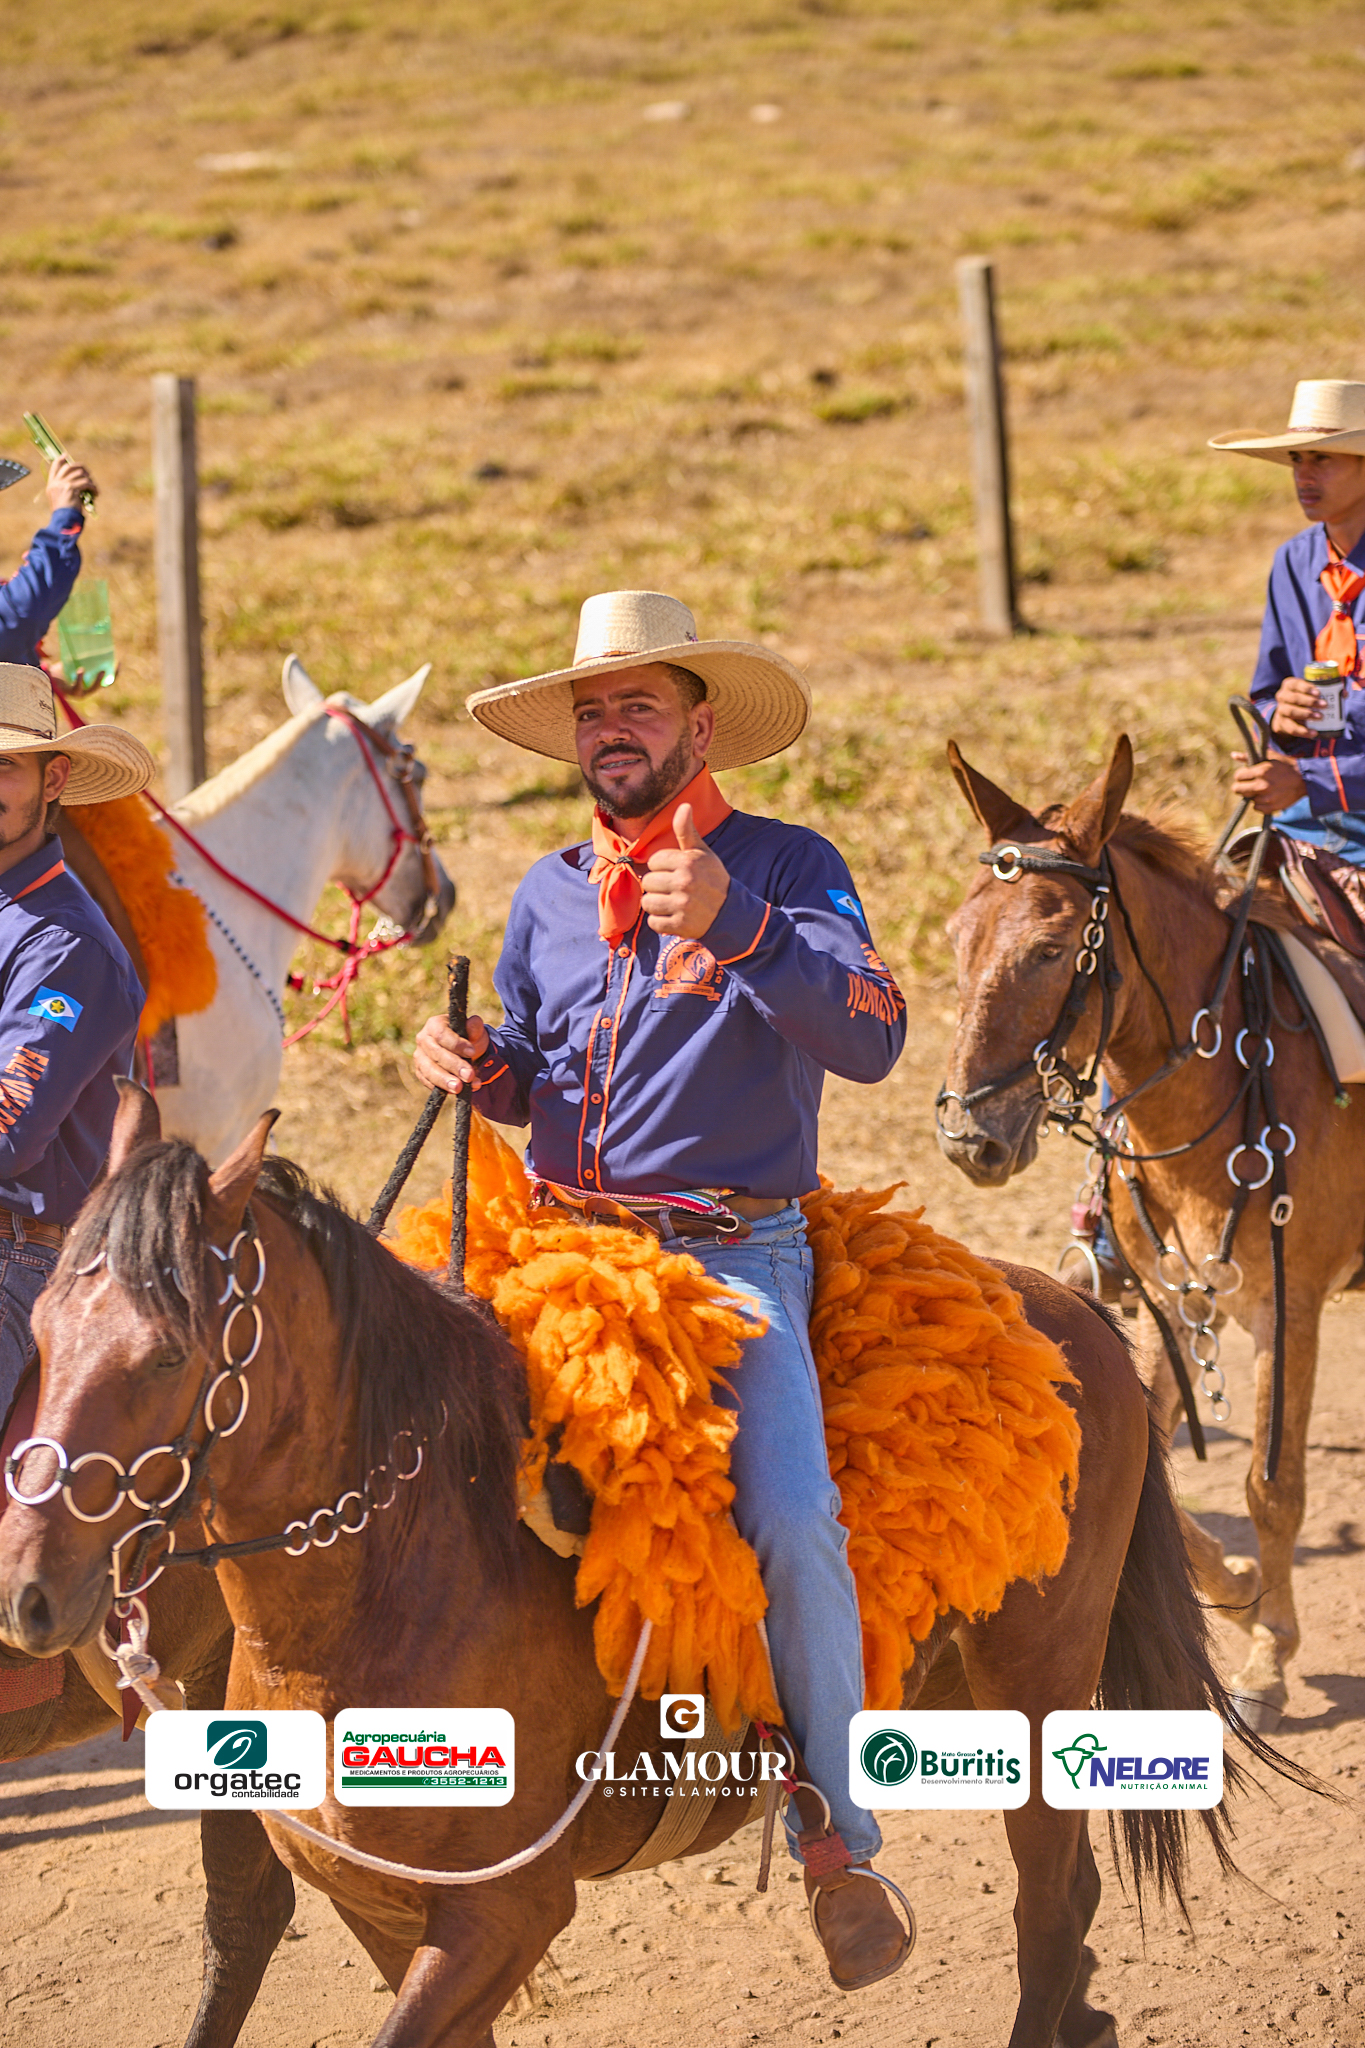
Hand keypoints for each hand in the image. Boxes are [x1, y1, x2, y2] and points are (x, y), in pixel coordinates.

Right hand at [45, 454, 95, 511]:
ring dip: (89, 480)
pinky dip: (93, 487)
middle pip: (69, 466)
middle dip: (80, 467)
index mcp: (51, 484)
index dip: (60, 459)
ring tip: (93, 487)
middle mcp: (56, 482)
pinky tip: (96, 493)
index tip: (65, 455)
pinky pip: (86, 483)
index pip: (54, 467)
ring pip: (80, 474)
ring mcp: (63, 484)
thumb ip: (63, 489)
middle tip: (88, 473)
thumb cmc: (63, 514)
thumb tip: (77, 482)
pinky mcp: (72, 488)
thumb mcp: (58, 499)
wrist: (63, 520)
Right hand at [414, 1013, 489, 1094]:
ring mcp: (420, 1057)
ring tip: (460, 1088)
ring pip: (429, 1070)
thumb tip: (475, 1022)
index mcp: (434, 1024)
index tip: (472, 1052)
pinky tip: (456, 1092)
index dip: (456, 1044)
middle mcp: (423, 1039)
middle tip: (469, 1075)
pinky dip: (441, 1088)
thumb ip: (475, 1027)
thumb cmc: (468, 1037)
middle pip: (436, 1054)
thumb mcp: (475, 1030)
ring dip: (445, 1080)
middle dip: (454, 1066)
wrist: (464, 1051)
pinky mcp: (420, 1072)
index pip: (441, 1034)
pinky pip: (427, 1082)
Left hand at [640, 802, 729, 936]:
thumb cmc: (713, 878)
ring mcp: (682, 905)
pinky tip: (674, 916)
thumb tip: (683, 805)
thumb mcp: (702, 853)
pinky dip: (661, 922)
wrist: (731, 912)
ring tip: (672, 903)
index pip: (653, 861)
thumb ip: (687, 831)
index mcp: (687, 862)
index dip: (662, 867)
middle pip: (648, 882)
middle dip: (658, 886)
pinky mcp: (680, 925)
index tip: (676, 872)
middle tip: (674, 889)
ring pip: (647, 903)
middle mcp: (684, 882)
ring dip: (657, 905)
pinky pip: (654, 923)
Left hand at [1231, 752, 1307, 814]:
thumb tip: (1233, 755)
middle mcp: (1262, 785)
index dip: (1241, 775)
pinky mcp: (1271, 807)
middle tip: (1251, 783)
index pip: (1238, 776)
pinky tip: (1268, 796)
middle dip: (1242, 785)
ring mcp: (1266, 798)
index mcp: (1261, 771)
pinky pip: (1256, 808)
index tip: (1247, 775)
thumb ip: (1249, 757)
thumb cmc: (1285, 765)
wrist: (1305, 780)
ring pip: (1248, 798)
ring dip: (1253, 794)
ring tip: (1264, 788)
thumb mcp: (1269, 757)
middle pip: (1237, 789)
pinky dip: (1260, 803)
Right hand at [1271, 674, 1323, 737]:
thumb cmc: (1304, 699)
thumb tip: (1344, 694)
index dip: (1306, 688)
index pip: (1295, 684)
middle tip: (1324, 705)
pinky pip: (1292, 728)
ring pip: (1291, 712)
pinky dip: (1303, 731)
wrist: (1288, 715)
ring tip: (1320, 717)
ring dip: (1306, 714)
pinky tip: (1314, 733)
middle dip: (1309, 702)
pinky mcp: (1282, 724)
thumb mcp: (1312, 692)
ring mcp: (1281, 710)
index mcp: (1289, 685)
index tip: (1318, 693)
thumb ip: (1327, 690)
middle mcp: (1282, 696)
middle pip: (1293, 698)